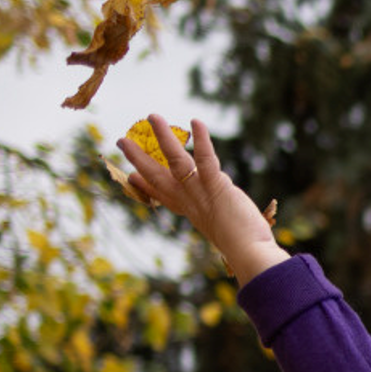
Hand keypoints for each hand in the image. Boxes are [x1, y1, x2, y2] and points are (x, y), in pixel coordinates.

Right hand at [116, 117, 286, 285]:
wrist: (249, 255)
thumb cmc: (245, 248)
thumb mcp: (222, 230)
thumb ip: (218, 219)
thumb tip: (223, 220)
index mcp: (189, 212)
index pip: (162, 196)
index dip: (145, 185)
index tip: (131, 176)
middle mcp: (188, 201)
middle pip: (156, 176)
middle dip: (137, 158)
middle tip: (121, 141)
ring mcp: (199, 193)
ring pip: (175, 160)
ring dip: (163, 137)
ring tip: (152, 116)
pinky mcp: (215, 186)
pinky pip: (205, 159)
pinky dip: (201, 140)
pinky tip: (196, 122)